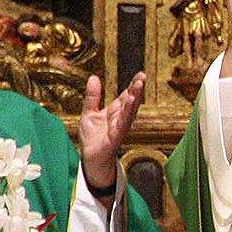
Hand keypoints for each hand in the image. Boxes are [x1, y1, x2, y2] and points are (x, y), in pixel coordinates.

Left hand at [77, 72, 144, 192]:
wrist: (90, 157)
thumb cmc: (92, 137)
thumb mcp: (89, 112)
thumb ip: (93, 96)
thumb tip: (93, 77)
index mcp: (116, 111)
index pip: (126, 95)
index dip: (133, 85)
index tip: (140, 74)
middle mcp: (121, 118)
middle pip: (131, 100)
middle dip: (137, 88)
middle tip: (143, 76)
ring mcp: (120, 126)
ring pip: (130, 110)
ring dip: (135, 97)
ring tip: (139, 85)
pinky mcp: (116, 135)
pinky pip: (123, 122)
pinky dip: (127, 112)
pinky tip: (131, 102)